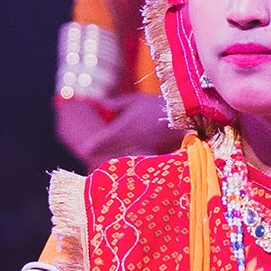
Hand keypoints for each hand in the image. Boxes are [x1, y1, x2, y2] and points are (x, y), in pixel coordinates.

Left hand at [55, 89, 178, 169]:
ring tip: (107, 168)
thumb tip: (101, 105)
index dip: (89, 148)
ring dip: (111, 167)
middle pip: (106, 158)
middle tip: (91, 161)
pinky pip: (134, 168)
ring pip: (118, 166)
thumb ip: (117, 104)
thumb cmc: (159, 107)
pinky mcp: (151, 161)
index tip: (83, 150)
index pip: (98, 143)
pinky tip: (126, 170)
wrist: (187, 118)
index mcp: (122, 129)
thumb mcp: (136, 101)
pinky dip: (128, 170)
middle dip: (98, 160)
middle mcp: (128, 145)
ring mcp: (139, 155)